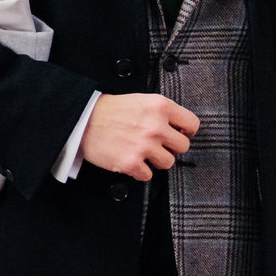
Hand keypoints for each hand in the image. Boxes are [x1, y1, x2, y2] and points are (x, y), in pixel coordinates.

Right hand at [79, 94, 199, 180]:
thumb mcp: (141, 100)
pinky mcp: (131, 162)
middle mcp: (155, 126)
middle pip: (183, 146)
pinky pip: (148, 176)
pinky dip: (140, 171)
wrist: (83, 120)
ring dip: (156, 161)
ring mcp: (144, 146)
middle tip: (158, 145)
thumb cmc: (109, 110)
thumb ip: (161, 112)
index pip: (192, 124)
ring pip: (168, 163)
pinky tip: (130, 160)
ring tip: (142, 153)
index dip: (187, 131)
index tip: (180, 134)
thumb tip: (177, 127)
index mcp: (160, 107)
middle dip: (171, 147)